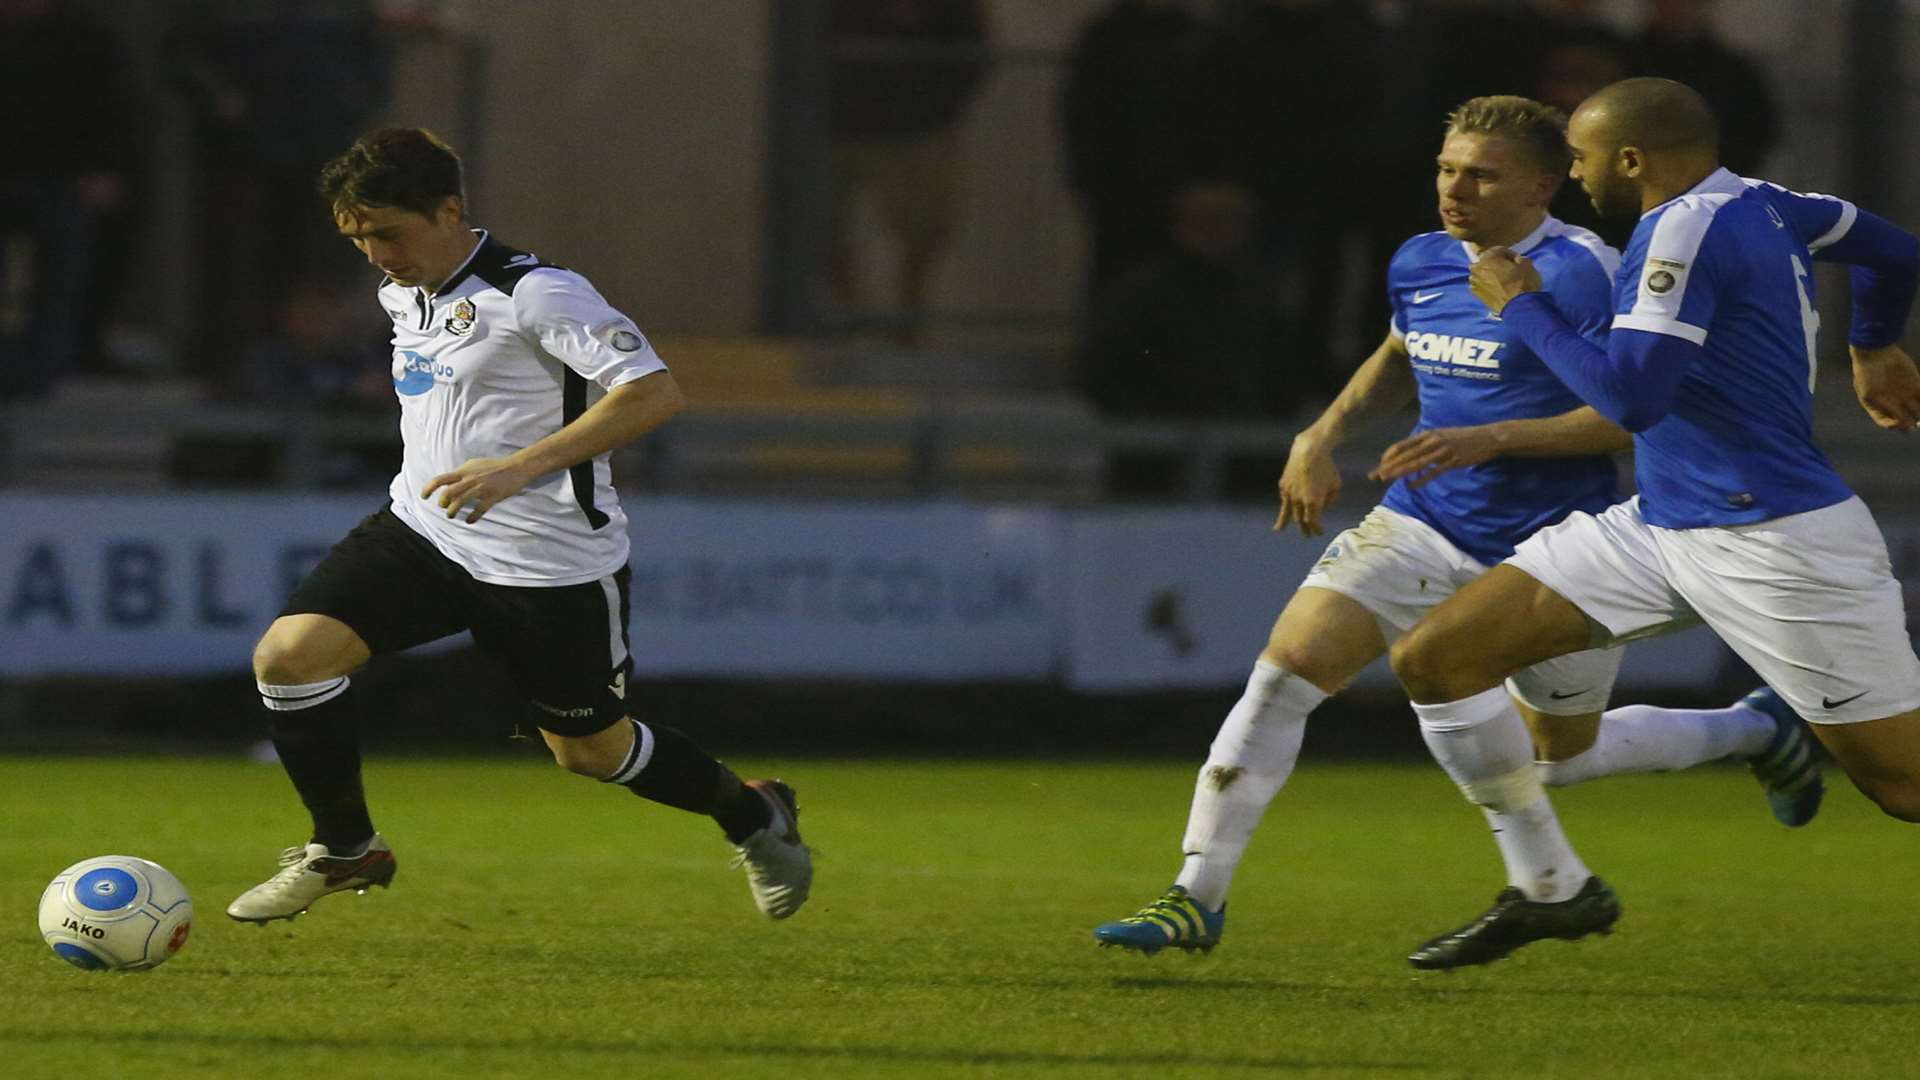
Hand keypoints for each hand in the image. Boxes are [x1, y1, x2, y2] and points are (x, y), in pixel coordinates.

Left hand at [422, 457, 536, 522]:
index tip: (424, 496)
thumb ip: (462, 473)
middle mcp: (470, 479)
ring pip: (460, 501)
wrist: (517, 467)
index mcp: (465, 471)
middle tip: (443, 506)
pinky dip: (472, 517)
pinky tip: (469, 520)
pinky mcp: (493, 496)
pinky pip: (479, 509)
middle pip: (448, 492)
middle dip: (442, 502)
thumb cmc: (496, 466)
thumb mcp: (475, 465)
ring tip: (451, 515)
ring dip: (453, 511)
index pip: (441, 479)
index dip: (429, 488)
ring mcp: (482, 488)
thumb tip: (451, 482)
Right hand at [1275, 432, 1339, 535]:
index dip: (1316, 529)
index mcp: (1313, 503)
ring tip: (1279, 530)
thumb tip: (1323, 507)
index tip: (1319, 533)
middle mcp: (1299, 501)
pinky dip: (1284, 506)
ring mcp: (1289, 493)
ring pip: (1286, 512)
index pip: (1313, 523)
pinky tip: (1284, 509)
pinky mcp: (1283, 485)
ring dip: (1284, 522)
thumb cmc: (1327, 468)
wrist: (1309, 451)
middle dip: (1304, 528)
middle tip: (1307, 535)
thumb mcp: (1336, 486)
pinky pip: (1285, 499)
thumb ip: (1330, 501)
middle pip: (1300, 520)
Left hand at [1369, 424, 1502, 487]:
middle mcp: (1432, 441)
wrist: (1487, 438)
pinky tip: (1411, 486)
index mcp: (1427, 434)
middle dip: (1387, 466)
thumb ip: (1426, 443)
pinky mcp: (1452, 461)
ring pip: (1415, 463)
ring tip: (1386, 479)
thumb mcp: (1441, 435)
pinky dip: (1421, 479)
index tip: (1380, 465)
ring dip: (1399, 472)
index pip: (1401, 445)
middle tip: (1374, 476)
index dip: (1388, 456)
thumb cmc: (1462, 437)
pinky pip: (1433, 472)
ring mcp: (1442, 451)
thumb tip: (1411, 453)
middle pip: (1404, 455)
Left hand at [1468, 247, 1541, 314]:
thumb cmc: (1524, 282)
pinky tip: (1497, 289)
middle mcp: (1477, 267)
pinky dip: (1487, 285)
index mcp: (1488, 257)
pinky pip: (1481, 285)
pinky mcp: (1476, 294)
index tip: (1517, 261)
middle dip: (1496, 264)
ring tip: (1502, 280)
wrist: (1519, 306)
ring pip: (1482, 273)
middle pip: (1487, 261)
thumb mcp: (1526, 263)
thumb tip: (1514, 260)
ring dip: (1489, 274)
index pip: (1499, 250)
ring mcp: (1475, 281)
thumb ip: (1517, 257)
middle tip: (1509, 270)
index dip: (1509, 255)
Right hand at [1850, 344, 1919, 431]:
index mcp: (1877, 406)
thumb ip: (1882, 408)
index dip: (1892, 425)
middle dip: (1910, 424)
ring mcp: (1904, 393)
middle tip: (1914, 424)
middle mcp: (1891, 402)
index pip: (1886, 421)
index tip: (1899, 423)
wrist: (1875, 352)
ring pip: (1917, 410)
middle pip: (1904, 418)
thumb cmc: (1866, 374)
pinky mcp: (1915, 384)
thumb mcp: (1868, 394)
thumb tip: (1898, 421)